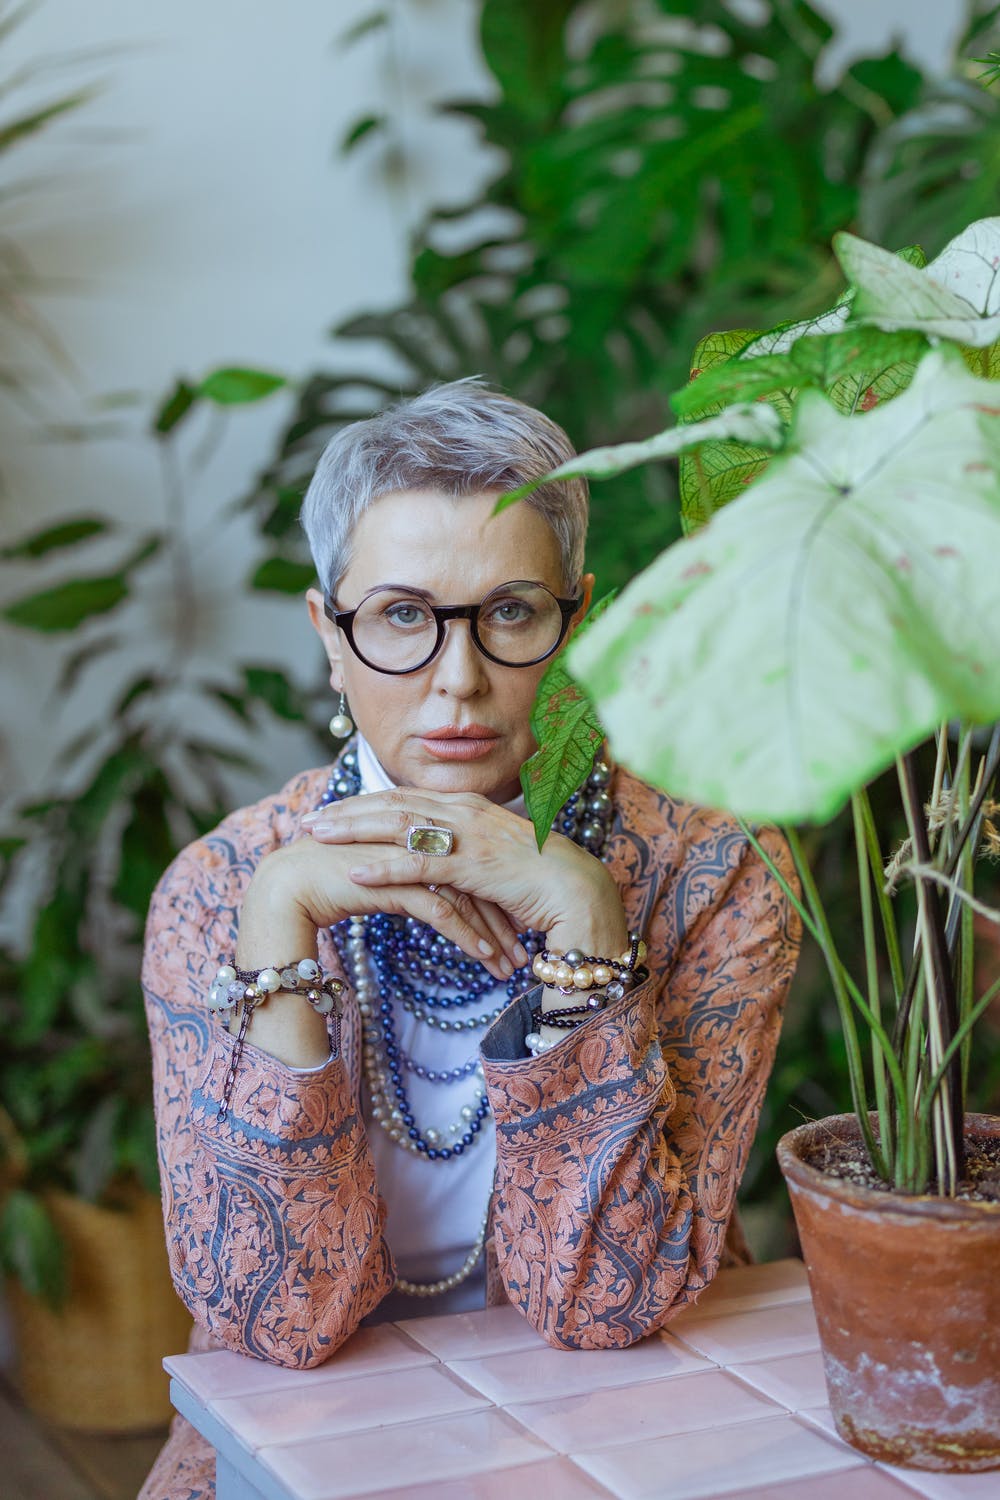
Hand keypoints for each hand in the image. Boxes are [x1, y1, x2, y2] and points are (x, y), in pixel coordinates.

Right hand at [240, 833, 523, 982]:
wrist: (286, 885)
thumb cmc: (328, 880)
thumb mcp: (383, 875)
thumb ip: (411, 876)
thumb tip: (435, 897)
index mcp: (417, 830)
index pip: (470, 861)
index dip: (496, 893)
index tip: (518, 922)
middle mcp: (417, 838)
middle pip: (476, 877)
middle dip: (503, 915)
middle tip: (524, 948)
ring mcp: (407, 855)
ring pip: (465, 894)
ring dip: (492, 931)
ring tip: (511, 963)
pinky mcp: (394, 879)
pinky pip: (441, 909)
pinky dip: (467, 934)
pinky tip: (484, 956)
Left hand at [301, 787, 627, 955]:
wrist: (579, 892)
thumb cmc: (539, 880)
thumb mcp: (493, 858)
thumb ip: (462, 852)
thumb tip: (435, 860)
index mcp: (469, 806)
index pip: (406, 796)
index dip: (365, 802)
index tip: (332, 809)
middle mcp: (465, 811)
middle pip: (393, 802)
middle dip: (348, 809)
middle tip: (309, 819)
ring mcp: (470, 835)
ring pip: (398, 825)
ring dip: (353, 830)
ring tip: (317, 837)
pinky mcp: (474, 865)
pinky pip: (419, 863)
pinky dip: (383, 866)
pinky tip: (354, 871)